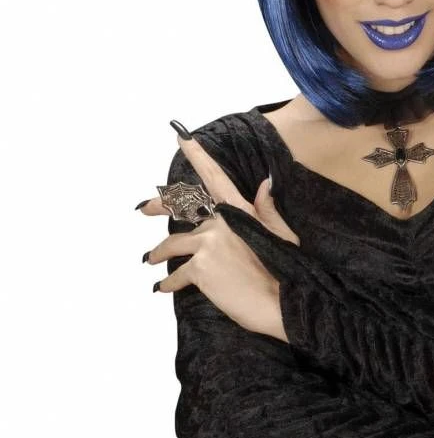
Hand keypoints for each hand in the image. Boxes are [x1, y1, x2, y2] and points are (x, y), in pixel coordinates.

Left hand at [137, 131, 299, 339]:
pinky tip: (162, 287)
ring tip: (151, 260)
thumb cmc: (287, 270)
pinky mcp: (200, 268)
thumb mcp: (282, 234)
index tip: (181, 136)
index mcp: (241, 210)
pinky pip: (177, 274)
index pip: (214, 176)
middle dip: (161, 207)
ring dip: (159, 253)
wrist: (279, 301)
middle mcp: (221, 222)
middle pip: (183, 209)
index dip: (197, 154)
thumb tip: (263, 183)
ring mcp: (209, 244)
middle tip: (144, 208)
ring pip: (173, 245)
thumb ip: (267, 209)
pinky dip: (169, 283)